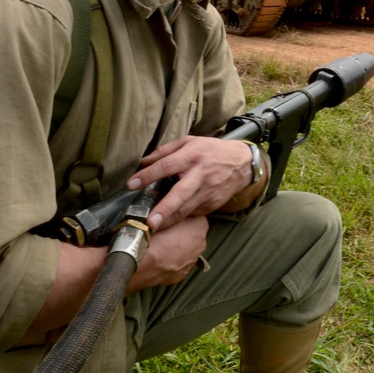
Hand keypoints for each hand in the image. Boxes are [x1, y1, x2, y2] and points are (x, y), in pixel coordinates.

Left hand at [127, 137, 251, 229]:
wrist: (242, 163)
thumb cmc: (211, 150)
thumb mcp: (189, 142)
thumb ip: (164, 151)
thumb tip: (142, 161)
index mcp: (192, 156)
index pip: (167, 166)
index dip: (148, 175)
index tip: (131, 185)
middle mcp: (200, 175)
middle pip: (180, 193)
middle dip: (164, 209)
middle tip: (150, 222)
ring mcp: (208, 192)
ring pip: (186, 209)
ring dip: (169, 221)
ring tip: (152, 230)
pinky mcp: (213, 204)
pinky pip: (192, 212)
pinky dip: (179, 218)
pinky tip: (168, 222)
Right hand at [127, 213, 210, 291]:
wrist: (140, 261)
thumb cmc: (152, 235)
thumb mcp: (163, 214)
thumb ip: (174, 213)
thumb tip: (172, 212)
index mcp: (200, 226)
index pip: (197, 217)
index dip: (184, 217)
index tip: (173, 218)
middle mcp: (201, 244)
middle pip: (194, 235)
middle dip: (183, 233)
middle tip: (166, 232)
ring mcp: (192, 261)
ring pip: (187, 251)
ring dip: (178, 248)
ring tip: (161, 246)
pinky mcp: (182, 275)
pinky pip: (179, 265)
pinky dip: (172, 262)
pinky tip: (160, 260)